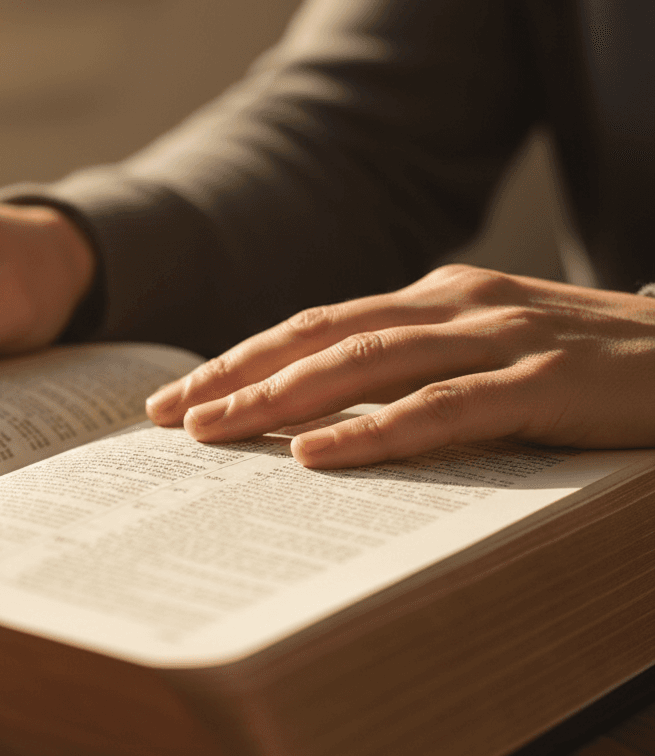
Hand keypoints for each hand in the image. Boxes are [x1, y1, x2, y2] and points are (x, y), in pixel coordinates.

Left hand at [145, 265, 654, 467]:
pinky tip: (316, 456)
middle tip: (166, 414)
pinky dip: (374, 431)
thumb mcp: (489, 357)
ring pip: (366, 364)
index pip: (316, 325)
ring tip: (212, 431)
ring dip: (280, 398)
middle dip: (237, 376)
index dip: (243, 358)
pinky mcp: (547, 379)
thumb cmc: (588, 367)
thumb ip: (416, 372)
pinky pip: (443, 407)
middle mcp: (455, 305)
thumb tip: (325, 415)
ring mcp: (502, 336)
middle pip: (320, 336)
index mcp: (435, 299)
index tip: (180, 395)